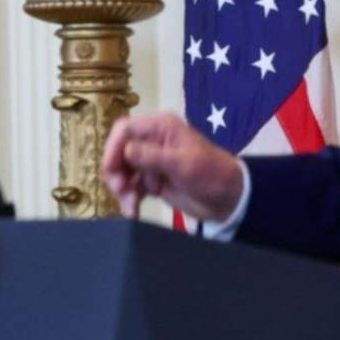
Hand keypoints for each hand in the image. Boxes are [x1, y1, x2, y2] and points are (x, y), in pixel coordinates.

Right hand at [100, 111, 242, 219]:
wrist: (229, 199)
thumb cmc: (211, 174)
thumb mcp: (183, 164)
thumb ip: (152, 156)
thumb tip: (125, 150)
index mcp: (160, 127)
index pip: (125, 129)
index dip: (112, 148)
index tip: (110, 170)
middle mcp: (152, 140)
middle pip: (119, 151)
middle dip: (116, 172)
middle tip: (121, 191)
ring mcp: (151, 161)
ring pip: (122, 171)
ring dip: (122, 189)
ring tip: (131, 206)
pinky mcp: (152, 180)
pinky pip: (131, 187)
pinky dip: (129, 198)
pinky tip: (133, 212)